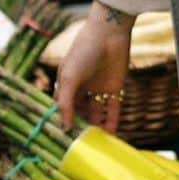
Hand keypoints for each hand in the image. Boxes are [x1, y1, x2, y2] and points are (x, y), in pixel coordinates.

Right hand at [55, 1, 134, 133]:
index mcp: (67, 82)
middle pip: (80, 112)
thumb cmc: (84, 51)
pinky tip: (112, 136)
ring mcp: (98, 88)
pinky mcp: (115, 87)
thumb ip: (66, 103)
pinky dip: (112, 122)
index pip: (63, 107)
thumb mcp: (69, 77)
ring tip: (96, 146)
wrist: (109, 33)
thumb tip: (65, 127)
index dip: (64, 121)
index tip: (64, 138)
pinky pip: (113, 109)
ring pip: (97, 113)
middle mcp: (82, 87)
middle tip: (82, 146)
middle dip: (81, 127)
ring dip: (96, 128)